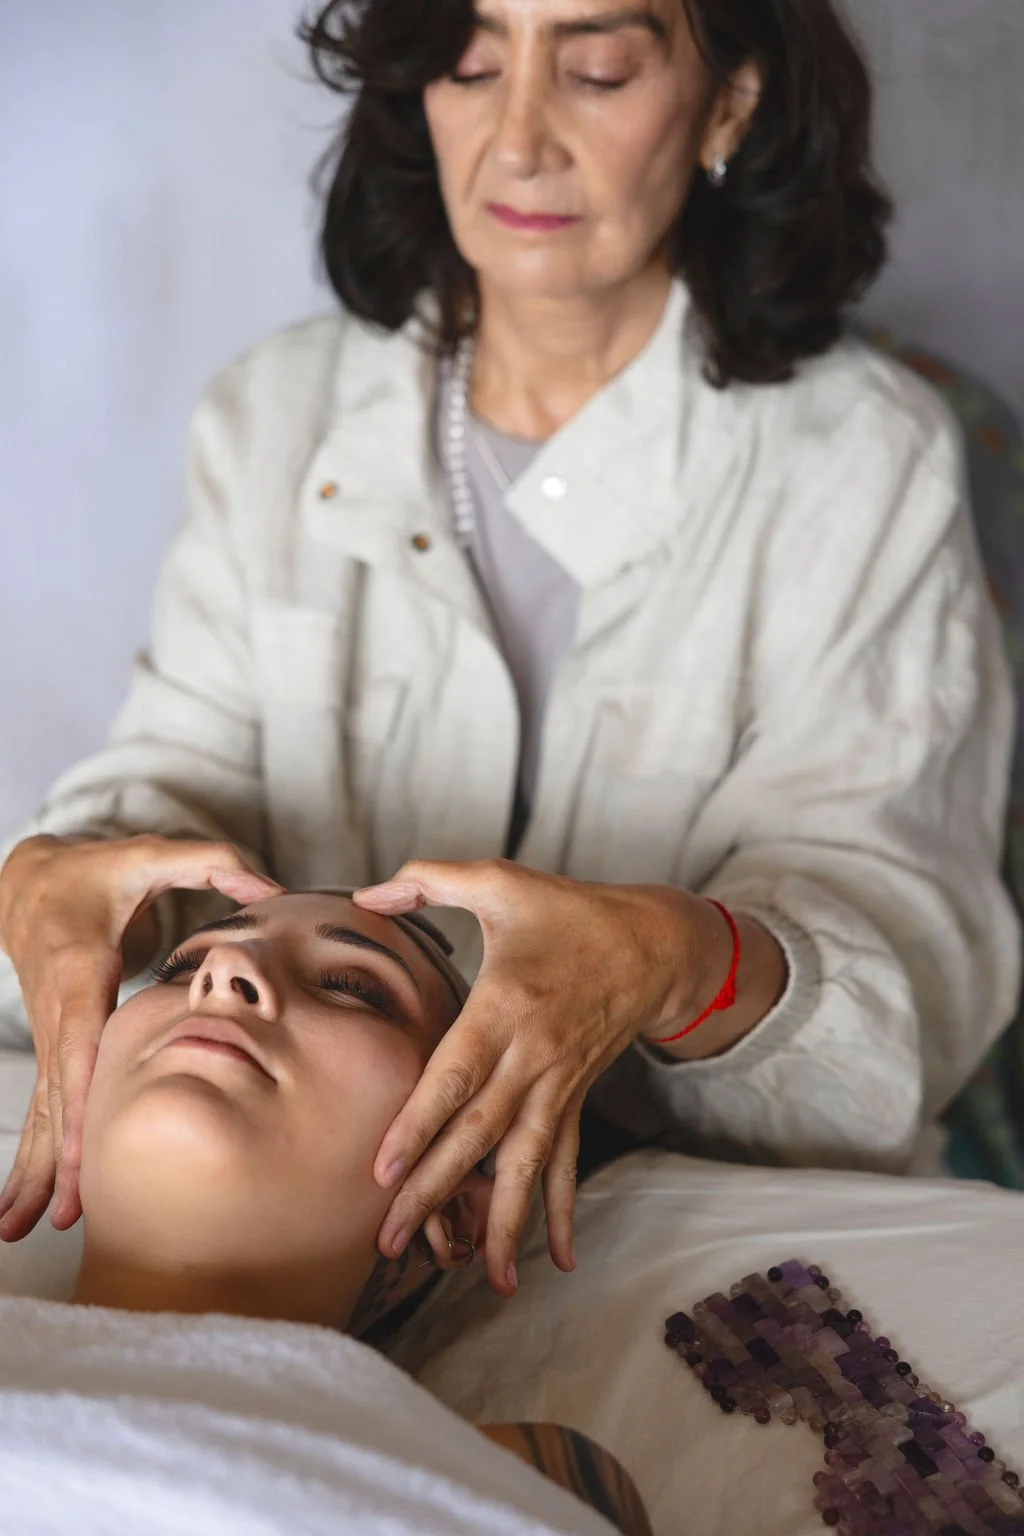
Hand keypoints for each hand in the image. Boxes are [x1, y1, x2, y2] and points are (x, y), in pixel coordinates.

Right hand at [0, 833, 280, 1240]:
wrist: (33, 879)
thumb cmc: (101, 872)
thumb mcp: (152, 857)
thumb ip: (211, 864)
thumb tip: (272, 887)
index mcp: (79, 969)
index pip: (83, 1042)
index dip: (86, 1097)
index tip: (89, 1152)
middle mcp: (59, 1009)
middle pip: (59, 1093)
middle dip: (60, 1157)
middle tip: (63, 1216)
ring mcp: (51, 1031)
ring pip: (44, 1110)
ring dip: (35, 1170)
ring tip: (21, 1228)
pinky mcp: (56, 1043)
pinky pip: (47, 1107)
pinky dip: (38, 1155)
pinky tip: (25, 1204)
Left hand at [354, 860, 713, 1296]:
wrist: (654, 944)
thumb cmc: (569, 912)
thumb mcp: (501, 882)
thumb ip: (430, 881)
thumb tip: (367, 892)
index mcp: (507, 1005)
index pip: (456, 1076)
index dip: (420, 1124)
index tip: (384, 1171)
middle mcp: (535, 1055)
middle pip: (480, 1135)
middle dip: (435, 1191)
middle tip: (392, 1239)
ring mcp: (559, 1084)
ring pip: (527, 1164)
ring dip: (503, 1222)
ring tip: (484, 1278)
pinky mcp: (576, 1098)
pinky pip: (566, 1162)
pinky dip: (561, 1211)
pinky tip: (557, 1259)